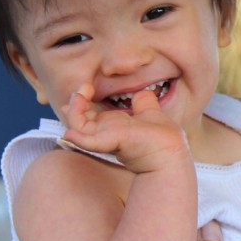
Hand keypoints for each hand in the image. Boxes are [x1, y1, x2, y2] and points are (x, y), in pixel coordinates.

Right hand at [62, 83, 190, 173]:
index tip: (85, 88)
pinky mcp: (109, 143)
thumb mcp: (151, 114)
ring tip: (78, 96)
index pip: (89, 115)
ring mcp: (105, 138)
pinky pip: (87, 142)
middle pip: (79, 120)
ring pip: (78, 127)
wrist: (170, 154)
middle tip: (83, 86)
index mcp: (113, 126)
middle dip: (76, 102)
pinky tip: (69, 133)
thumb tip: (141, 93)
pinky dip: (77, 139)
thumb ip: (143, 104)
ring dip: (74, 112)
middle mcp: (105, 132)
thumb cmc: (163, 139)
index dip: (82, 103)